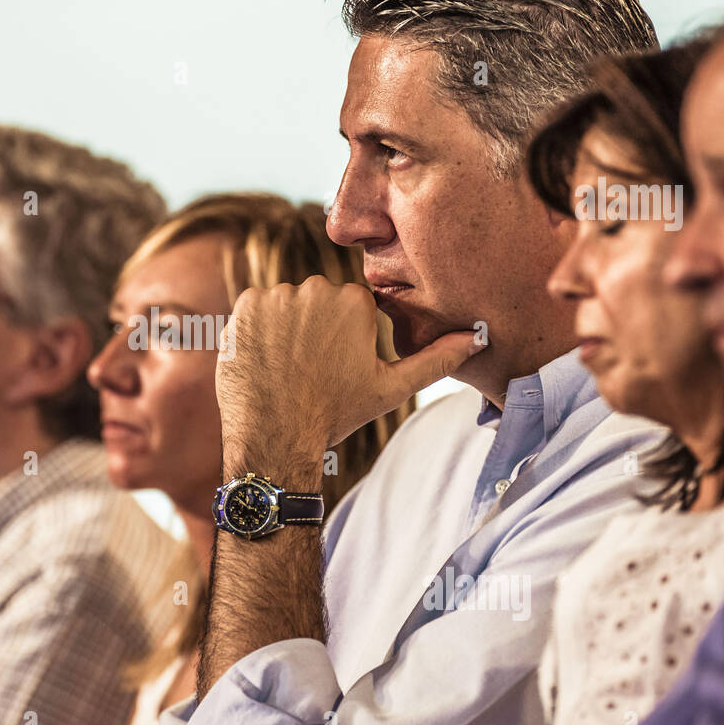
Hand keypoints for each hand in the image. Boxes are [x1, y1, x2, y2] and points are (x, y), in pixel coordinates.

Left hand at [217, 276, 483, 462]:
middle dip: (315, 328)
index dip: (344, 339)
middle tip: (310, 369)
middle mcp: (317, 288)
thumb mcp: (391, 388)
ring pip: (286, 304)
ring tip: (287, 367)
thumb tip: (477, 337)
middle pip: (318, 301)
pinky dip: (258, 329)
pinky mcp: (245, 305)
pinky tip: (265, 359)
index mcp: (355, 302)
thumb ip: (436, 359)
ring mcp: (278, 295)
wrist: (275, 436)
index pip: (351, 308)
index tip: (335, 366)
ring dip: (285, 328)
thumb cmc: (335, 414)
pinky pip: (256, 308)